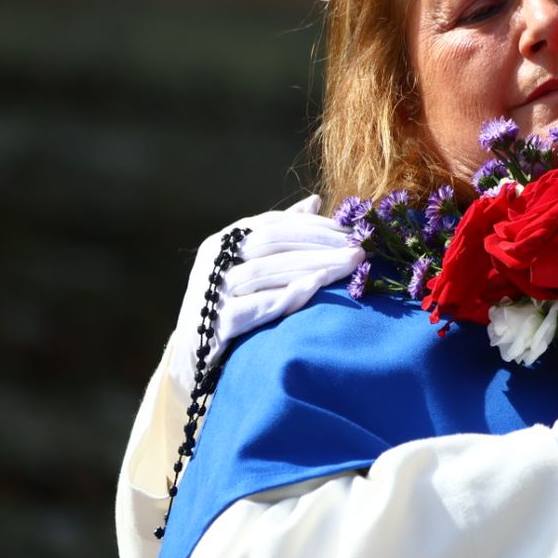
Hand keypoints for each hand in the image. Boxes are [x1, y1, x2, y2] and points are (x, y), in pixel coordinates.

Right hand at [168, 196, 365, 393]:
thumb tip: (315, 200)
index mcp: (225, 241)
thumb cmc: (234, 304)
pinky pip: (255, 307)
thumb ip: (281, 234)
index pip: (274, 224)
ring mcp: (212, 292)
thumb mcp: (253, 265)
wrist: (196, 357)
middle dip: (321, 243)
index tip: (352, 230)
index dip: (315, 225)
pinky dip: (286, 296)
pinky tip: (316, 287)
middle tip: (360, 248)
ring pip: (266, 272)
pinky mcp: (215, 324)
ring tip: (351, 266)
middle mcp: (214, 261)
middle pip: (273, 243)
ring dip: (313, 265)